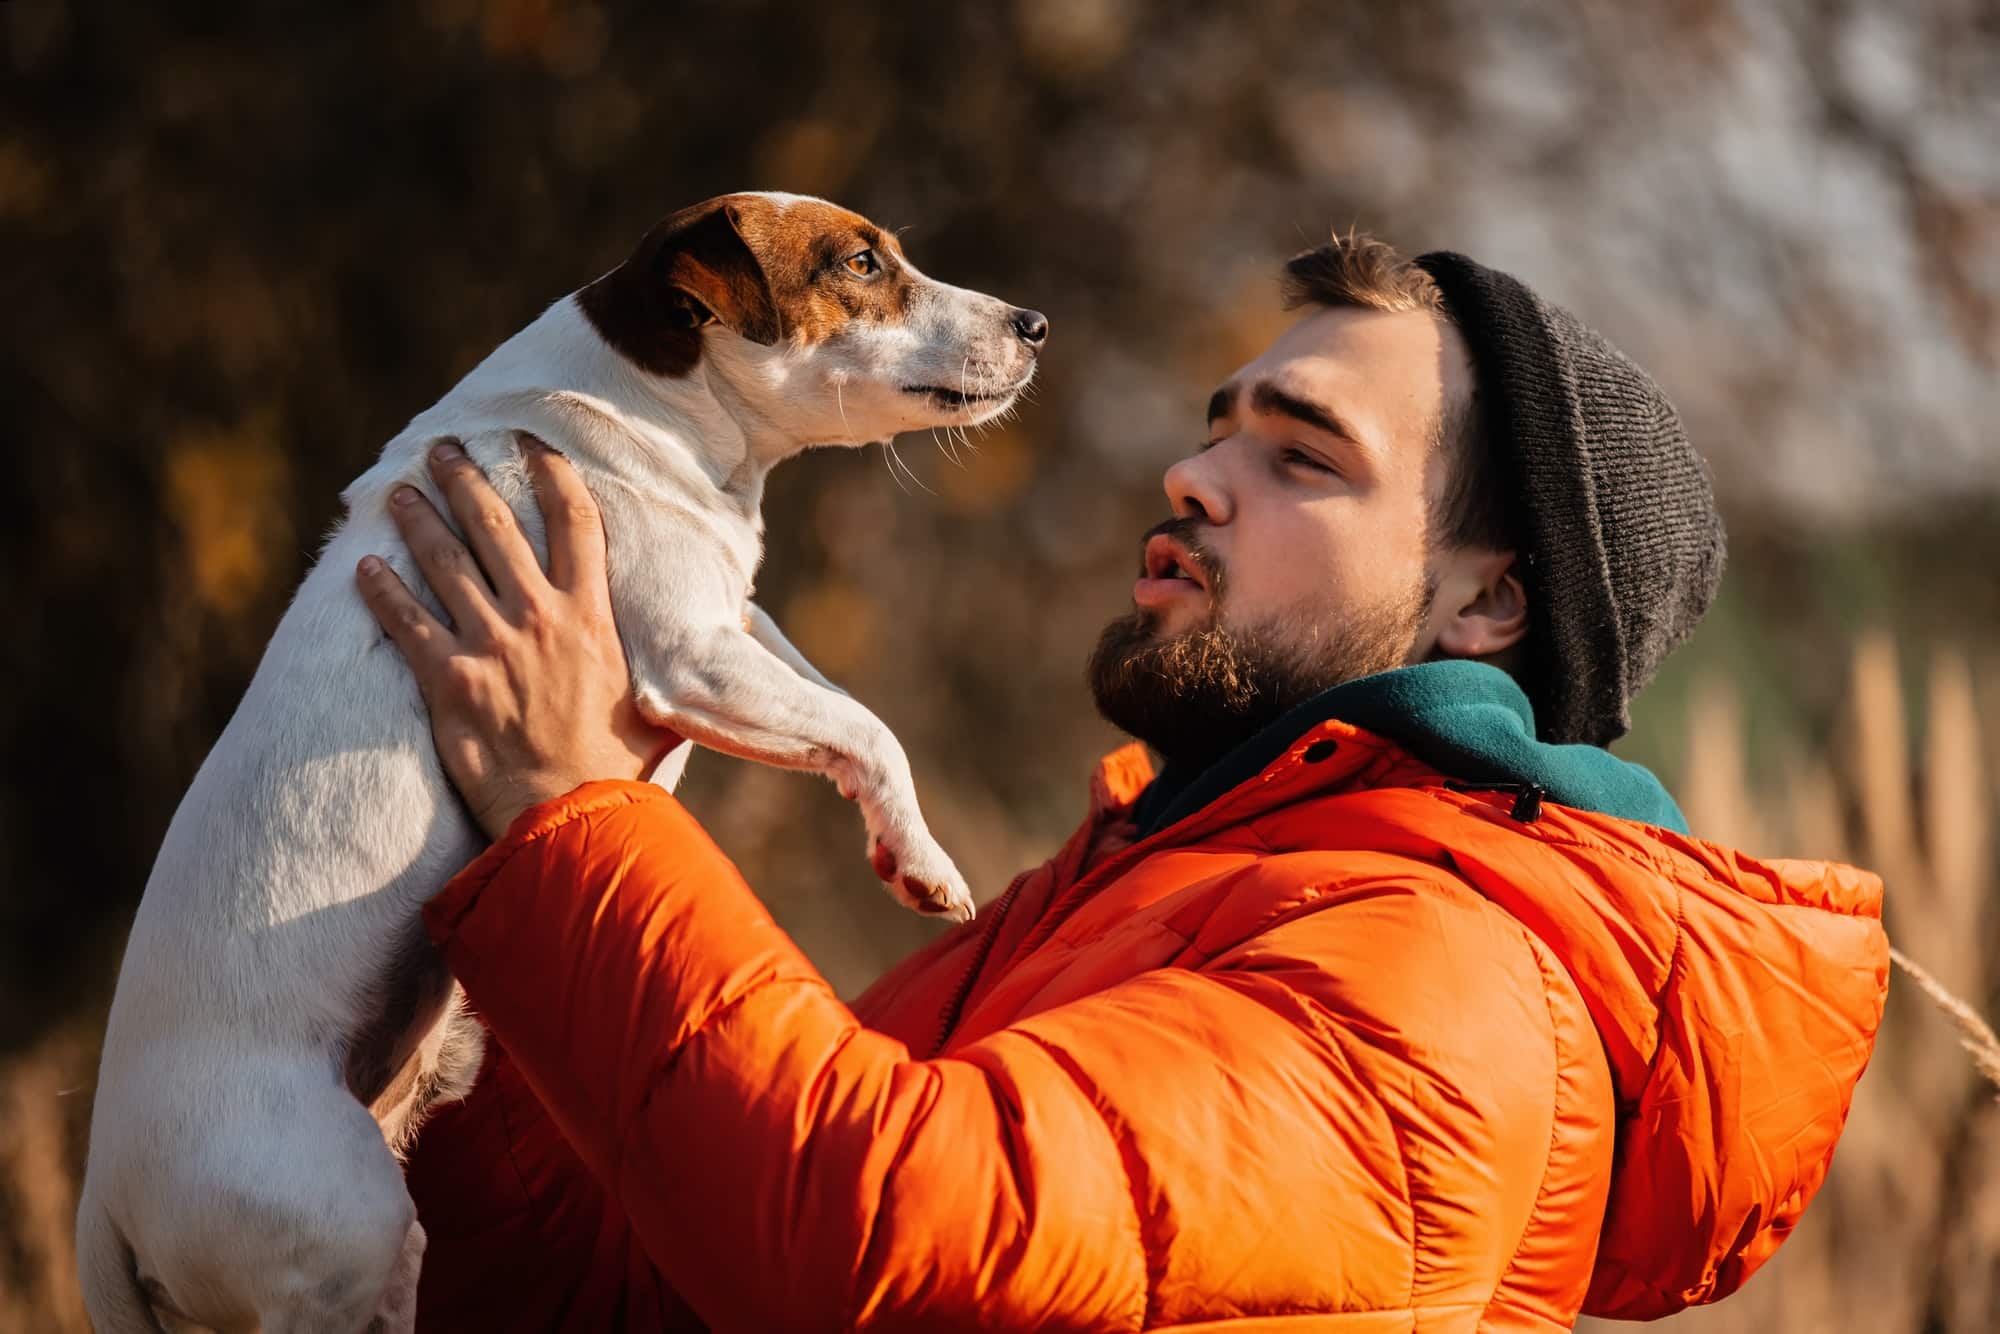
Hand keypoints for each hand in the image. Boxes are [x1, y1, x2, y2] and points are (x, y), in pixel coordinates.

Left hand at [357, 437, 681, 840]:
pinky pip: (406, 621)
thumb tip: (731, 645)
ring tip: (399, 494)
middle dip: (464, 480)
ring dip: (418, 521)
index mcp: (590, 615)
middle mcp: (539, 616)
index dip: (550, 473)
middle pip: (494, 525)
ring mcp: (491, 644)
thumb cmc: (617, 768)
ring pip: (445, 561)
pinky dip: (383, 590)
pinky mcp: (450, 679)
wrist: (569, 815)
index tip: (529, 443)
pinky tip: (364, 567)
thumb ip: (679, 671)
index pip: (573, 521)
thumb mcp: (660, 707)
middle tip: (442, 451)